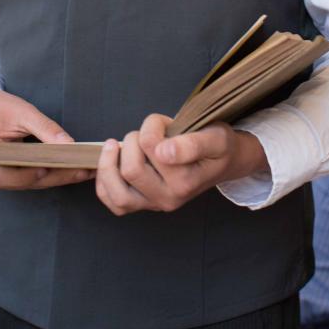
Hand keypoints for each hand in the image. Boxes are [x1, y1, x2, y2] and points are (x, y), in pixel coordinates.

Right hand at [0, 86, 93, 190]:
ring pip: (32, 183)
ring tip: (84, 170)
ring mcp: (2, 176)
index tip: (46, 168)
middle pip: (23, 182)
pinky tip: (74, 167)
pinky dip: (54, 173)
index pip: (1, 174)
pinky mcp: (14, 174)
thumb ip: (45, 128)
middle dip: (54, 176)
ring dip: (58, 177)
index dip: (24, 175)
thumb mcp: (22, 112)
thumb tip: (69, 145)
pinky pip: (34, 178)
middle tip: (81, 170)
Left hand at [95, 114, 268, 215]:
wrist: (223, 161)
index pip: (152, 147)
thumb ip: (193, 144)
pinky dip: (104, 182)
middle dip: (133, 141)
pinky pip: (113, 202)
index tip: (165, 123)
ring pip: (117, 191)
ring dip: (112, 162)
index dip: (153, 126)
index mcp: (185, 181)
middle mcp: (169, 199)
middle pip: (131, 169)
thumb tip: (164, 152)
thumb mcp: (215, 137)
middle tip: (146, 132)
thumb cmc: (217, 145)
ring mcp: (154, 204)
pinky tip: (109, 162)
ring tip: (120, 146)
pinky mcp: (142, 205)